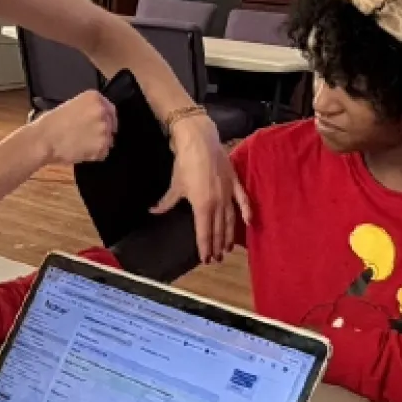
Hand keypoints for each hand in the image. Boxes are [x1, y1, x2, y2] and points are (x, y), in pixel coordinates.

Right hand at [31, 91, 115, 164]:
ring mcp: (103, 129)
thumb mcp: (71, 105)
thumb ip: (87, 109)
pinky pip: (103, 153)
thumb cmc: (51, 123)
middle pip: (111, 125)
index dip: (107, 119)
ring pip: (108, 140)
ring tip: (81, 145)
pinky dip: (95, 155)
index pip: (111, 109)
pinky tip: (81, 152)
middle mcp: (102, 111)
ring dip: (98, 144)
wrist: (44, 139)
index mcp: (94, 98)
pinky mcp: (102, 146)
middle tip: (87, 138)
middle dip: (103, 132)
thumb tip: (95, 119)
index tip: (102, 126)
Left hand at [153, 112, 249, 264]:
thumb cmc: (185, 164)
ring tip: (228, 248)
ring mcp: (228, 193)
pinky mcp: (235, 183)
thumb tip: (153, 211)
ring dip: (229, 235)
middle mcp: (217, 203)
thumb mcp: (175, 186)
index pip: (204, 232)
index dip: (204, 247)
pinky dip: (246, 211)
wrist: (200, 141)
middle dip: (217, 245)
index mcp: (202, 206)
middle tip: (217, 258)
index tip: (205, 259)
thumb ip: (166, 202)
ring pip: (230, 219)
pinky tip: (249, 222)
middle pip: (218, 229)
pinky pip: (242, 200)